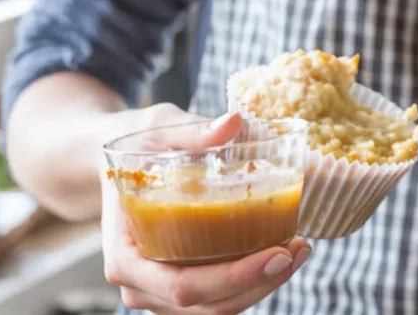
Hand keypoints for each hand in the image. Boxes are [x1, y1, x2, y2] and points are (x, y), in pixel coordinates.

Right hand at [101, 110, 311, 313]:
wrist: (117, 158)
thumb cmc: (136, 144)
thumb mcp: (159, 130)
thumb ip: (193, 131)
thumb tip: (234, 122)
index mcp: (126, 258)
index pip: (184, 285)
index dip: (234, 278)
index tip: (277, 253)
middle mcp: (141, 286)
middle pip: (209, 304)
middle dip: (262, 282)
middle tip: (300, 248)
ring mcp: (160, 292)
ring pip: (219, 308)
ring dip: (264, 285)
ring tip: (299, 248)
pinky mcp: (181, 286)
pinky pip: (221, 298)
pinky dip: (254, 282)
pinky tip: (283, 251)